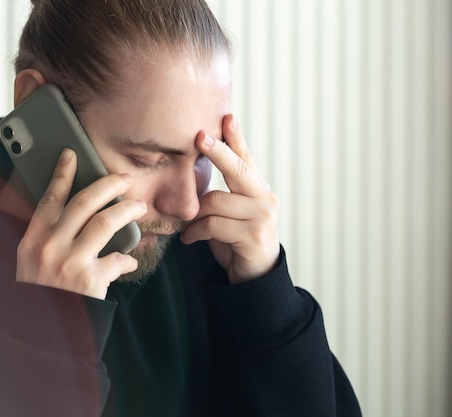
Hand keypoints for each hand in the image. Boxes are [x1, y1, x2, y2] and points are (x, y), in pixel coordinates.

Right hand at [16, 149, 147, 298]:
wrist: (39, 332)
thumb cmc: (38, 295)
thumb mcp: (29, 264)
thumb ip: (46, 240)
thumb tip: (70, 216)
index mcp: (32, 241)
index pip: (49, 199)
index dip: (62, 174)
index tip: (72, 155)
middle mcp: (50, 247)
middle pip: (83, 203)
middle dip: (107, 185)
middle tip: (124, 179)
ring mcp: (70, 263)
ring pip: (105, 223)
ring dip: (126, 211)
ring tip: (139, 208)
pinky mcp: (89, 281)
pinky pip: (117, 260)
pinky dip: (127, 259)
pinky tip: (129, 260)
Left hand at [180, 115, 279, 283]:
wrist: (255, 276)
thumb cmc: (237, 240)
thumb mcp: (228, 214)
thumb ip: (218, 194)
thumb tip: (191, 174)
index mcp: (257, 189)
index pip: (245, 158)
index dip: (235, 138)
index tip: (226, 117)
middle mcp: (264, 198)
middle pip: (237, 169)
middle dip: (217, 151)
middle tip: (199, 136)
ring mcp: (261, 216)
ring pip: (216, 201)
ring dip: (196, 215)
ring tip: (187, 228)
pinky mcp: (253, 235)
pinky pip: (213, 224)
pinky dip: (195, 232)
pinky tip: (189, 239)